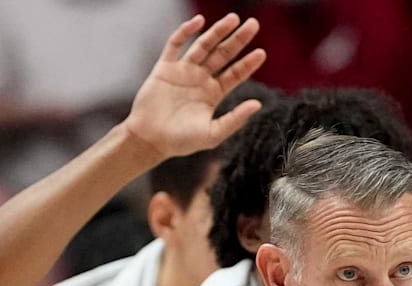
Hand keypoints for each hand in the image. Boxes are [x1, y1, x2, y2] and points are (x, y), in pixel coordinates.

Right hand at [121, 13, 265, 160]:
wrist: (150, 140)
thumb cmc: (181, 141)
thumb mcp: (213, 134)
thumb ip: (235, 119)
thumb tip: (258, 104)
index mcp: (213, 94)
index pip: (235, 74)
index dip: (248, 63)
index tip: (262, 53)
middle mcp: (200, 79)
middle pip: (223, 54)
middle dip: (238, 39)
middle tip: (254, 24)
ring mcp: (183, 71)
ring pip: (203, 46)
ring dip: (217, 31)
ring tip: (233, 18)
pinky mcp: (164, 68)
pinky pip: (175, 45)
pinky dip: (185, 32)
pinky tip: (198, 22)